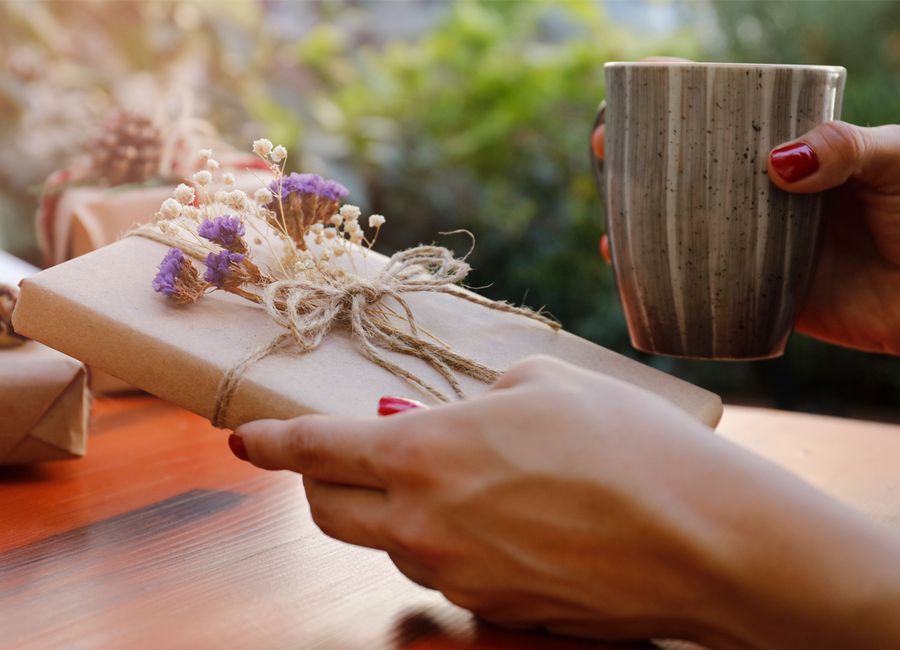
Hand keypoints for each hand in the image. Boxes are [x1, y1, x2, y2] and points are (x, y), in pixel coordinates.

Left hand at [233, 356, 899, 647]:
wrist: (704, 539)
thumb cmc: (627, 444)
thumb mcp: (542, 385)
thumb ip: (466, 401)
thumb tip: (415, 421)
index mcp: (426, 454)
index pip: (316, 451)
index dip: (271, 443)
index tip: (244, 440)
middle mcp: (425, 525)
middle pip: (331, 513)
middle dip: (318, 484)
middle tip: (339, 457)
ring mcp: (457, 579)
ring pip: (389, 544)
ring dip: (392, 511)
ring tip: (451, 480)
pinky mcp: (496, 612)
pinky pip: (446, 572)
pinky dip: (445, 541)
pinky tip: (501, 519)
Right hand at [592, 118, 899, 353]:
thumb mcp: (896, 162)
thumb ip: (847, 150)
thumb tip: (776, 163)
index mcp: (795, 148)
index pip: (728, 111)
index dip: (675, 97)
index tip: (633, 91)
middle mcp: (767, 192)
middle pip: (691, 169)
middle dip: (639, 159)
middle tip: (604, 153)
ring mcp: (759, 243)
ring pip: (686, 227)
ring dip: (639, 224)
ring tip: (610, 227)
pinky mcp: (761, 293)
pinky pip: (703, 287)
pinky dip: (664, 283)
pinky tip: (634, 277)